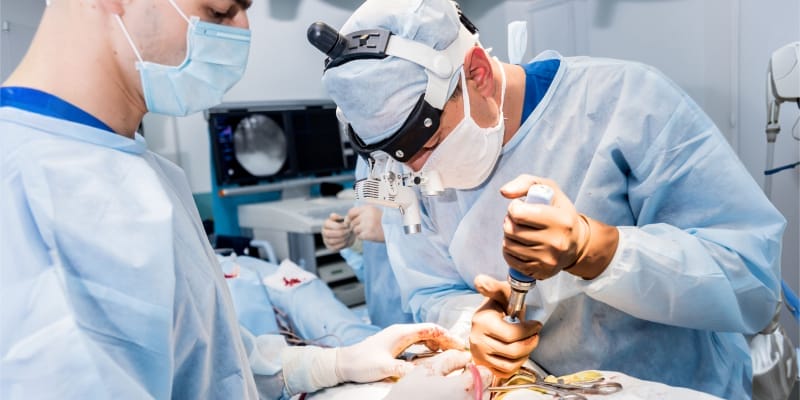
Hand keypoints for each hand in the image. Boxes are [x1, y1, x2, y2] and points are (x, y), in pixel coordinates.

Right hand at [321, 212, 353, 250]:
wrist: (348, 233)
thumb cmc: (346, 225)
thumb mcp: (345, 219)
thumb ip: (345, 218)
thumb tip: (346, 220)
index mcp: (326, 223)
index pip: (330, 225)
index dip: (341, 226)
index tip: (348, 225)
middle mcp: (324, 232)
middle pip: (330, 233)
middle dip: (341, 232)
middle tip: (349, 231)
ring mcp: (326, 240)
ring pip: (332, 241)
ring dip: (342, 238)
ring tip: (348, 235)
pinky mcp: (330, 247)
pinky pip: (335, 247)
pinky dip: (342, 244)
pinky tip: (347, 240)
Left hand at [336, 323, 464, 382]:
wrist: (343, 363)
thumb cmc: (361, 363)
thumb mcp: (385, 368)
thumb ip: (405, 369)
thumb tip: (424, 374)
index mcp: (401, 332)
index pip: (431, 329)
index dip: (447, 336)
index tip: (460, 345)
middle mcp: (401, 332)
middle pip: (430, 332)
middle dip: (445, 340)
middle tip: (459, 351)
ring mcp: (397, 337)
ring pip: (423, 337)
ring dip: (437, 344)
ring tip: (448, 354)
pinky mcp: (394, 344)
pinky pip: (416, 342)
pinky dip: (427, 348)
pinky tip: (430, 356)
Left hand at [347, 205, 384, 242]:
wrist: (396, 229)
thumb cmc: (384, 221)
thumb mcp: (374, 212)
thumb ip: (362, 213)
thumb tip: (346, 219)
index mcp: (368, 208)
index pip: (351, 212)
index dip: (349, 218)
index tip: (349, 222)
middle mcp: (367, 215)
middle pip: (352, 222)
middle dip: (355, 226)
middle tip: (363, 228)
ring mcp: (367, 225)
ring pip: (355, 230)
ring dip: (359, 232)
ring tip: (368, 231)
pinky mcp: (368, 234)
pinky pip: (359, 236)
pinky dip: (363, 237)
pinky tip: (370, 235)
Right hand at [384, 350, 492, 399]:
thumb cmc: (409, 396)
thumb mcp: (427, 370)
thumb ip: (450, 359)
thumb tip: (465, 356)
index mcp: (462, 389)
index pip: (486, 374)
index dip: (476, 368)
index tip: (465, 369)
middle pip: (487, 388)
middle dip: (476, 381)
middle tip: (458, 379)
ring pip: (482, 399)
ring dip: (473, 393)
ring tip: (451, 392)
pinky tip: (449, 399)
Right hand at [469, 274, 541, 377]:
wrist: (487, 318)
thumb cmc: (499, 304)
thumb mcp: (500, 292)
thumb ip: (493, 286)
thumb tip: (480, 280)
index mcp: (482, 322)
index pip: (511, 334)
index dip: (529, 330)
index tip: (537, 324)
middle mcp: (477, 340)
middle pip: (513, 351)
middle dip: (530, 343)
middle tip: (536, 335)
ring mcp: (479, 355)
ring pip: (510, 364)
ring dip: (525, 355)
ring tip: (528, 344)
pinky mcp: (483, 365)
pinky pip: (505, 372)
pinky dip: (516, 365)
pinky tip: (519, 353)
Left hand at [500, 174, 617, 279]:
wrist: (576, 242)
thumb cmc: (558, 211)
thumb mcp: (548, 189)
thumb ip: (525, 183)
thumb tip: (504, 192)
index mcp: (561, 220)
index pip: (519, 213)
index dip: (514, 208)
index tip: (520, 207)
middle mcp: (556, 242)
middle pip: (511, 230)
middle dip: (509, 222)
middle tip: (518, 220)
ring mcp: (548, 259)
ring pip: (508, 245)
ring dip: (509, 236)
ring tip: (520, 232)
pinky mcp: (541, 271)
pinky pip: (511, 260)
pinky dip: (510, 251)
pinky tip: (520, 245)